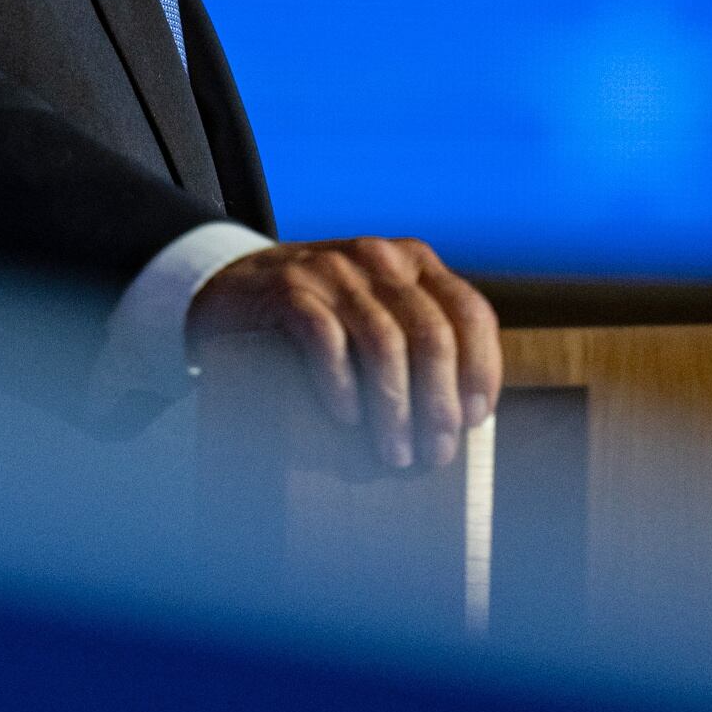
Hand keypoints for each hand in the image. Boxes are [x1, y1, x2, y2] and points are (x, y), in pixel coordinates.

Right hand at [189, 237, 500, 469]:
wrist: (230, 290)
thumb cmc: (317, 320)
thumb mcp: (373, 312)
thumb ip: (413, 340)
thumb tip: (455, 422)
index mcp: (414, 262)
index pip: (470, 312)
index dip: (481, 369)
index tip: (474, 419)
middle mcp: (378, 258)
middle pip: (431, 334)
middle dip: (439, 403)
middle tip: (435, 453)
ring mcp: (332, 270)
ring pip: (384, 342)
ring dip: (394, 407)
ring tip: (394, 452)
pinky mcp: (288, 290)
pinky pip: (325, 338)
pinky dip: (342, 383)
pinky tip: (348, 417)